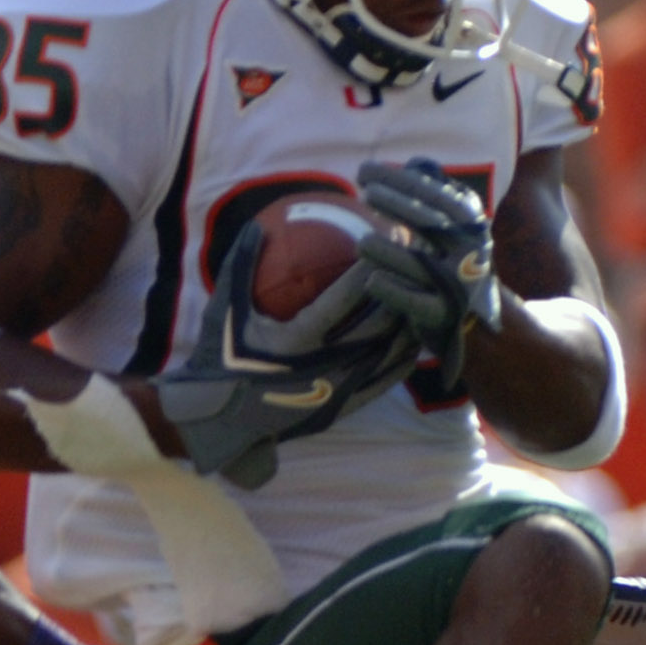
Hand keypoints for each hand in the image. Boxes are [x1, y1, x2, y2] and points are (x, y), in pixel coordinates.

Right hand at [155, 222, 416, 487]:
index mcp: (297, 341)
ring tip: (424, 295)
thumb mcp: (224, 311)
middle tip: (416, 264)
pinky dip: (403, 357)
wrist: (223, 421)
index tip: (385, 243)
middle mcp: (326, 367)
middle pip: (379, 324)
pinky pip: (385, 380)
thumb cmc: (221, 360)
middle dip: (400, 291)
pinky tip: (414, 337)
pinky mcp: (346, 406)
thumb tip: (257, 223)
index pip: (345, 299)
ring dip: (408, 322)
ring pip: (389, 353)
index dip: (369, 269)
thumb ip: (241, 266)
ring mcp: (340, 389)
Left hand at [356, 160, 499, 389]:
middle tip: (365, 191)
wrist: (474, 315)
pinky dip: (394, 291)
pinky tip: (370, 280)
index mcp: (470, 225)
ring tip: (361, 242)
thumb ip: (434, 197)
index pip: (436, 196)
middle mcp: (470, 252)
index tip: (365, 172)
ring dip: (391, 253)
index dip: (402, 182)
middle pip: (432, 224)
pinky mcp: (443, 314)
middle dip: (398, 204)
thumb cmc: (449, 260)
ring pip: (422, 266)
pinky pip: (416, 302)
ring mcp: (457, 284)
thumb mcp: (451, 227)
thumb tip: (416, 163)